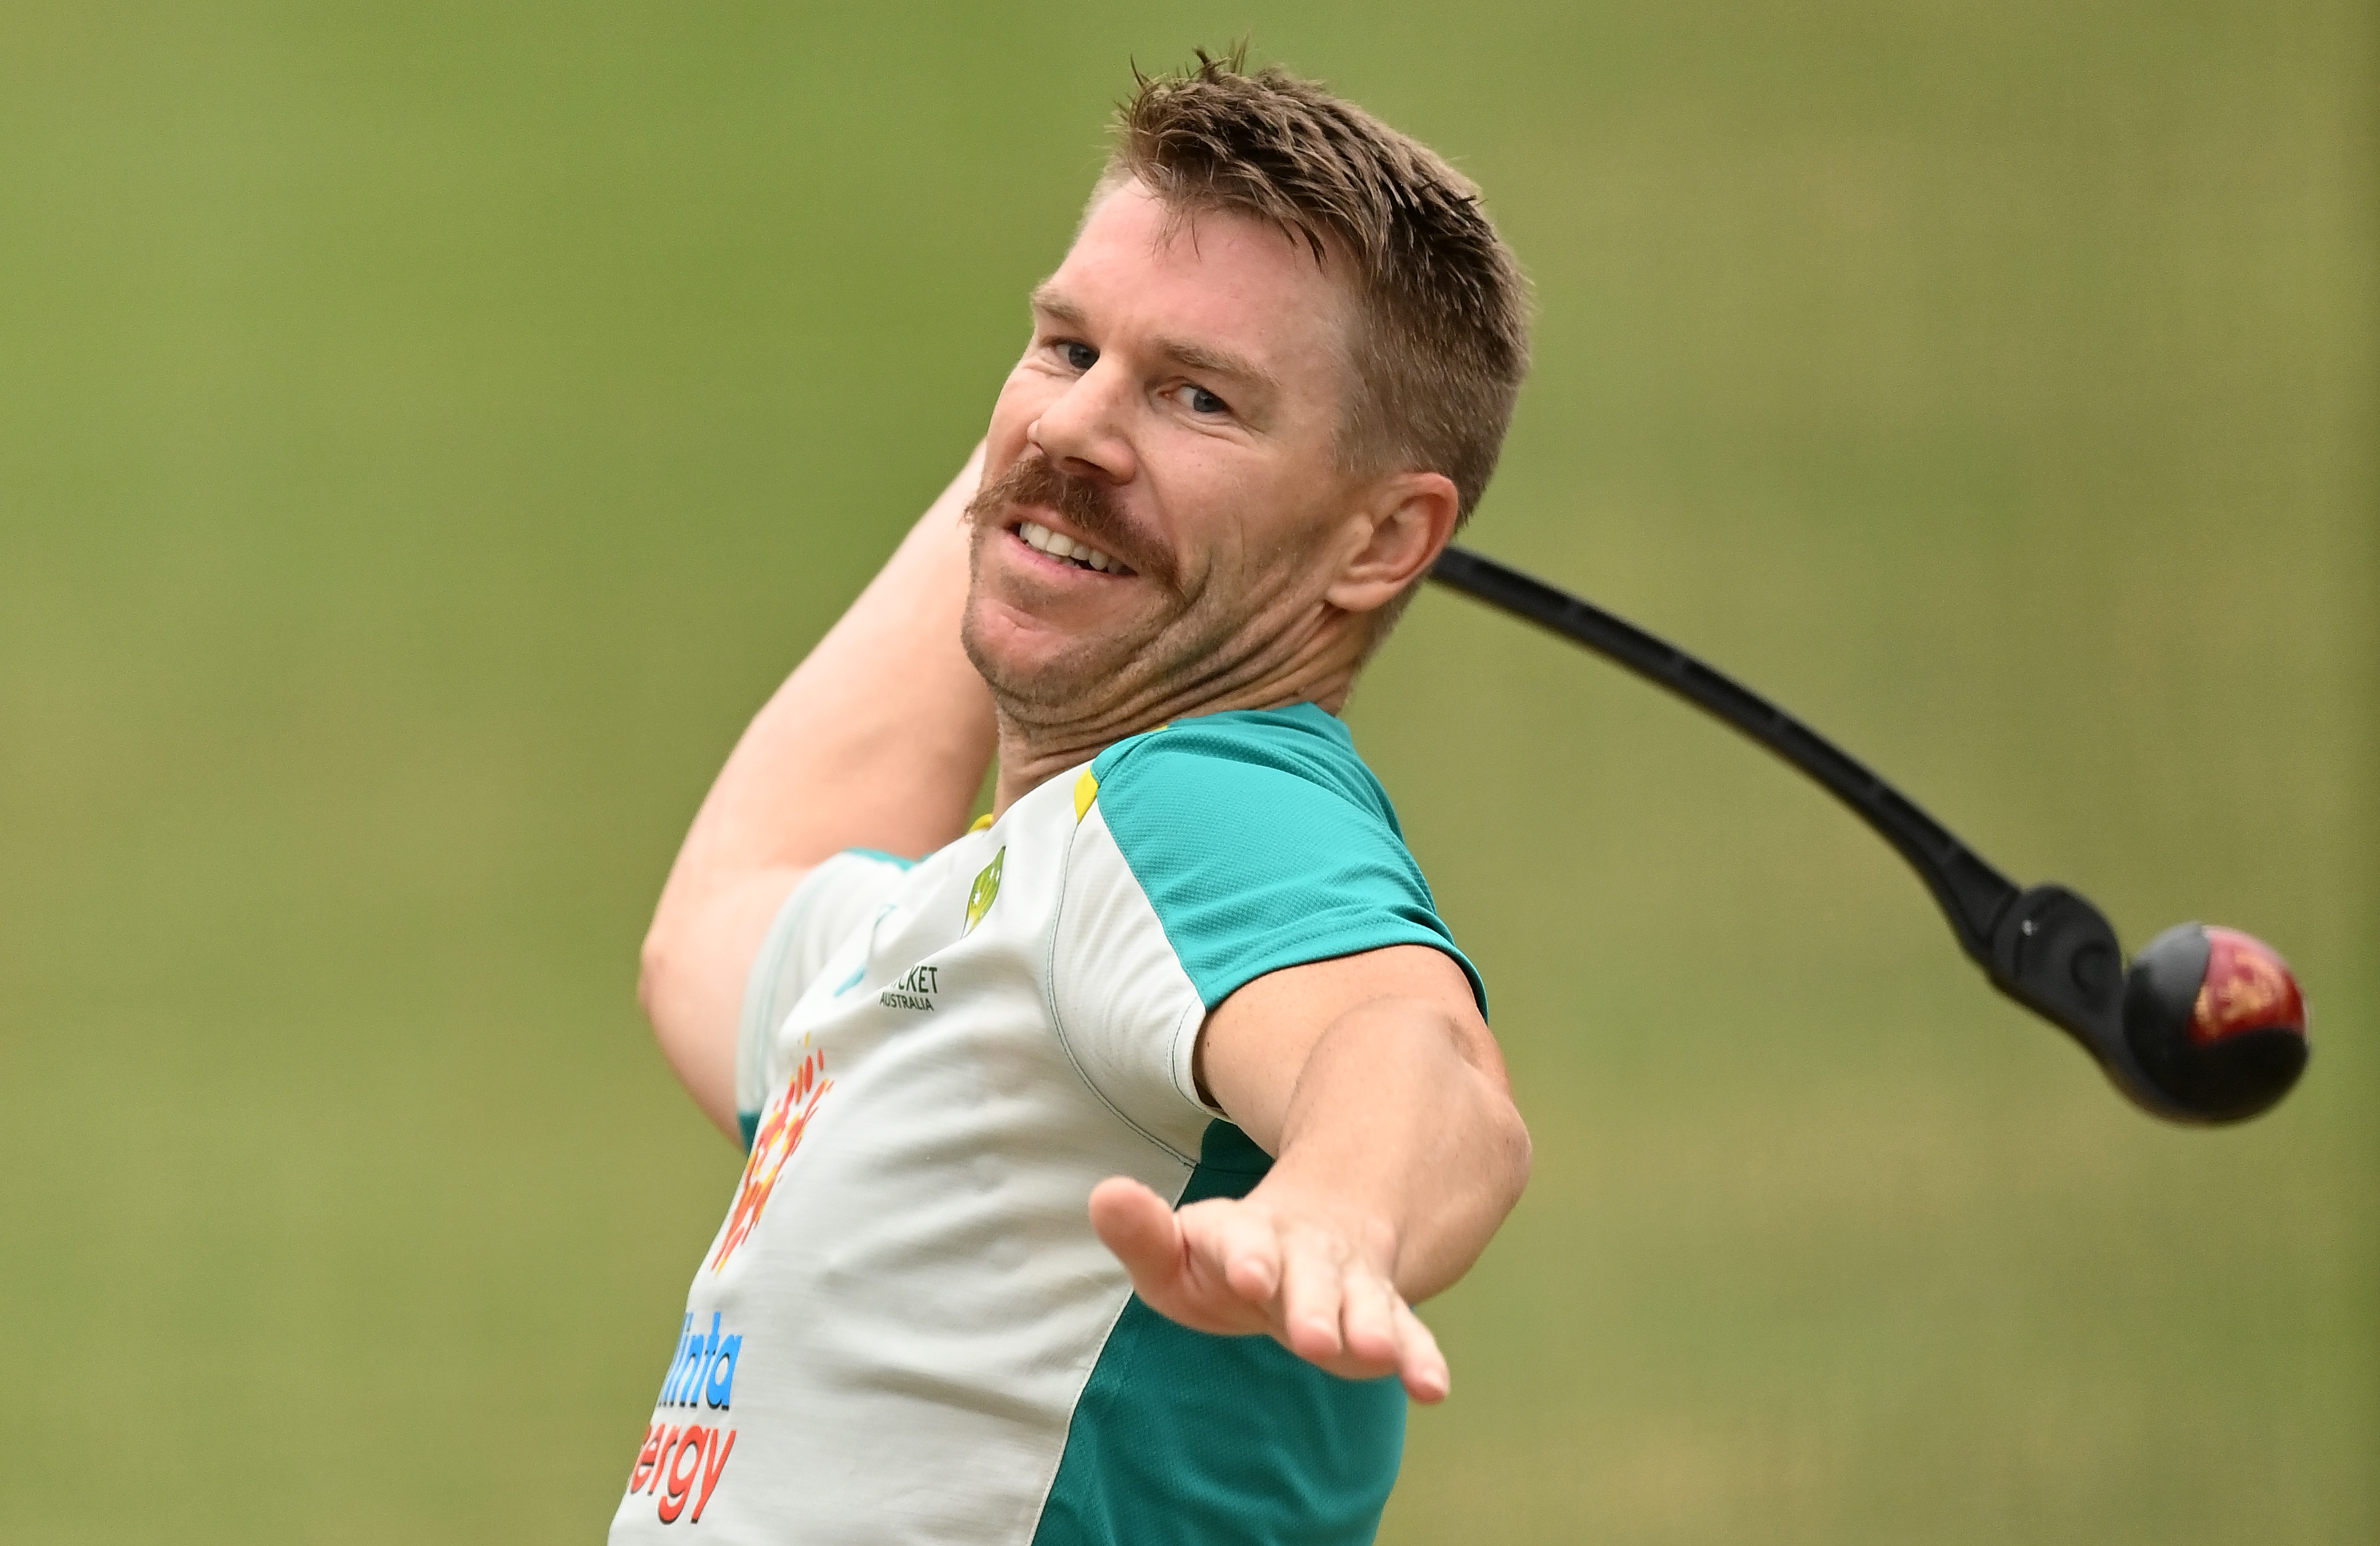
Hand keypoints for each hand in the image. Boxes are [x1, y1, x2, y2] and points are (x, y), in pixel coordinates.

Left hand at [1088, 1176, 1451, 1402]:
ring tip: (1374, 1354)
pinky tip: (1431, 1387)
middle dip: (1312, 1304)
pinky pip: (1406, 1333)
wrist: (1310, 1237)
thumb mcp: (1178, 1249)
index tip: (1248, 1275)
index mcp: (1247, 1232)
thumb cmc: (1226, 1257)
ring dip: (1371, 1327)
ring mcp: (1347, 1282)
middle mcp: (1305, 1251)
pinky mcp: (1380, 1314)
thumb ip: (1142, 1234)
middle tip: (1314, 1341)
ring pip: (1363, 1300)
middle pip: (1310, 1275)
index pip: (1242, 1239)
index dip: (1246, 1255)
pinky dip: (1419, 1358)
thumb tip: (1104, 1194)